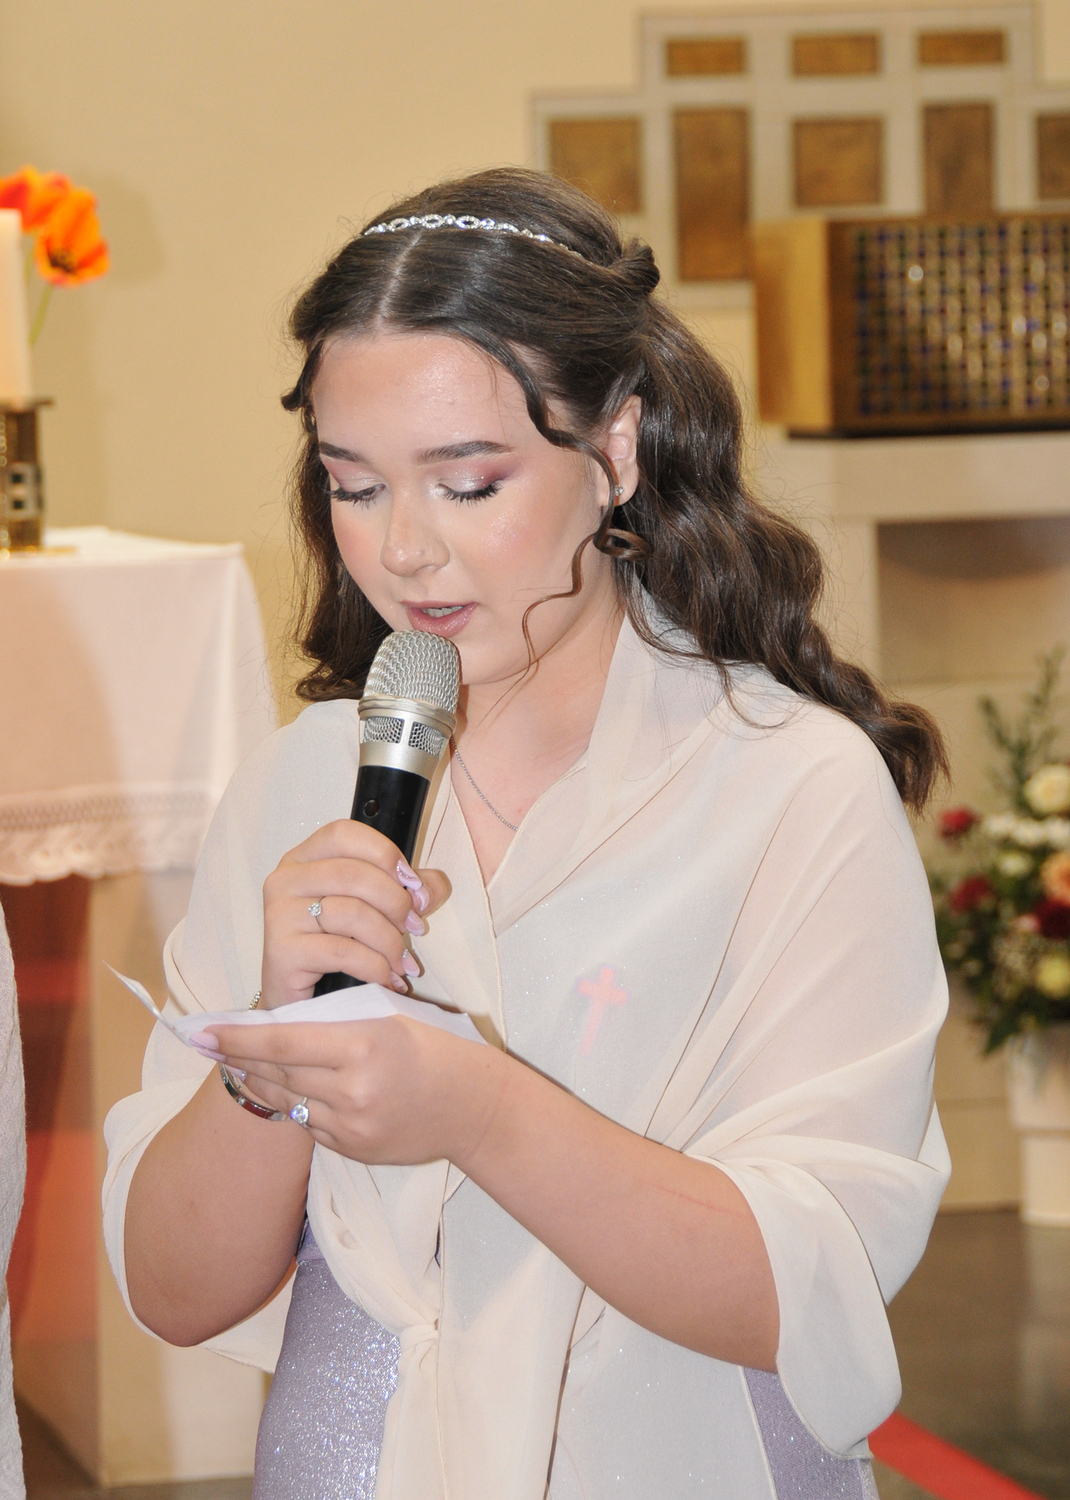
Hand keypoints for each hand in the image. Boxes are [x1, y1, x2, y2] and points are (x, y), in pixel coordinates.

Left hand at [208, 1017, 503, 1166]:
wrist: (471, 1106)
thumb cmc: (433, 1047)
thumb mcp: (389, 1018)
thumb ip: (337, 1021)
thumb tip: (278, 1020)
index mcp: (361, 1045)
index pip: (283, 1040)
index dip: (238, 1036)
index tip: (202, 1030)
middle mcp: (352, 1089)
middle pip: (277, 1071)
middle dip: (238, 1056)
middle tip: (205, 1042)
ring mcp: (350, 1125)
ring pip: (288, 1099)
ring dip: (260, 1080)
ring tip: (236, 1063)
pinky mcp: (352, 1149)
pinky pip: (308, 1123)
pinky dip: (293, 1102)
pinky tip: (281, 1087)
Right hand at [261, 820, 449, 1007]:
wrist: (300, 1002)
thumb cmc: (334, 947)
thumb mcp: (372, 909)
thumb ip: (405, 889)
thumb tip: (430, 889)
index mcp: (304, 858)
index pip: (343, 834)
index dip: (384, 853)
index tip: (413, 884)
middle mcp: (285, 880)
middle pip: (351, 874)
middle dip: (395, 901)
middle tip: (416, 927)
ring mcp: (279, 915)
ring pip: (350, 913)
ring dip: (389, 940)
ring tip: (403, 961)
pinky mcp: (281, 952)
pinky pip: (342, 951)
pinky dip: (375, 966)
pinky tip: (388, 979)